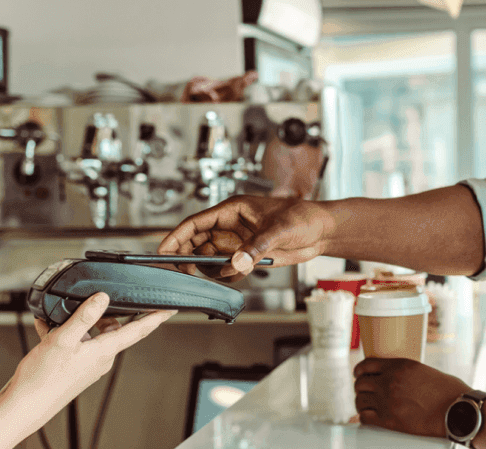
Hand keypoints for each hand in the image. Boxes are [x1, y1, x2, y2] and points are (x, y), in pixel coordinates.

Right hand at [3, 293, 174, 418]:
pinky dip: (64, 332)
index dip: (155, 317)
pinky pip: (75, 342)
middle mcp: (100, 358)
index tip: (170, 308)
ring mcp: (87, 363)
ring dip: (77, 322)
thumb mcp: (63, 340)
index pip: (138, 330)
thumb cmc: (42, 380)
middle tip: (90, 300)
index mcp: (104, 352)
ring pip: (90, 333)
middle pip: (111, 327)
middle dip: (102, 312)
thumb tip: (102, 298)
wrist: (23, 406)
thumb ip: (84, 317)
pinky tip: (48, 326)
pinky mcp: (74, 366)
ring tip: (58, 314)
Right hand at [158, 195, 330, 280]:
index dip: (177, 236)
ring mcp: (238, 242)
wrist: (322, 231)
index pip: (196, 222)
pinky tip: (238, 275)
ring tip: (216, 274)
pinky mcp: (248, 256)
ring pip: (210, 257)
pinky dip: (227, 275)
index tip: (163, 250)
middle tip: (184, 270)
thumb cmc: (303, 216)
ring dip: (209, 268)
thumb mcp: (279, 229)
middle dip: (188, 256)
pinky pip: (227, 269)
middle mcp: (231, 226)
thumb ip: (256, 247)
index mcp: (233, 210)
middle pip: (197, 242)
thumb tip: (236, 262)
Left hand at [353, 357, 470, 437]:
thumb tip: (397, 379)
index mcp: (399, 365)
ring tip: (366, 405)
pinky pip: (365, 417)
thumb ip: (405, 373)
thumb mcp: (424, 371)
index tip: (359, 375)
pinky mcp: (389, 420)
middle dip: (361, 388)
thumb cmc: (448, 391)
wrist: (456, 409)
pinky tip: (369, 417)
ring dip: (361, 403)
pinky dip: (364, 417)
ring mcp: (388, 401)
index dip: (359, 371)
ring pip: (360, 400)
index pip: (366, 364)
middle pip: (360, 383)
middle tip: (364, 392)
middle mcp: (389, 381)